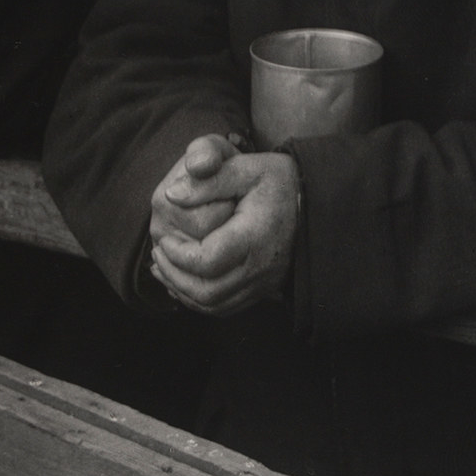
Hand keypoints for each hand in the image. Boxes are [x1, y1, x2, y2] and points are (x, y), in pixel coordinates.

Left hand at [150, 151, 300, 317]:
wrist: (316, 201)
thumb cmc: (280, 182)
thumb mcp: (248, 167)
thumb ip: (209, 179)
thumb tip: (172, 196)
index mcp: (255, 238)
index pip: (206, 262)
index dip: (177, 255)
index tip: (164, 239)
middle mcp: (261, 267)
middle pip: (206, 291)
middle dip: (174, 275)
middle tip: (159, 254)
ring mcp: (264, 282)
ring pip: (213, 304)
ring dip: (182, 290)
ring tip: (165, 268)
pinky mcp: (263, 289)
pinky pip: (224, 308)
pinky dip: (198, 299)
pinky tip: (184, 281)